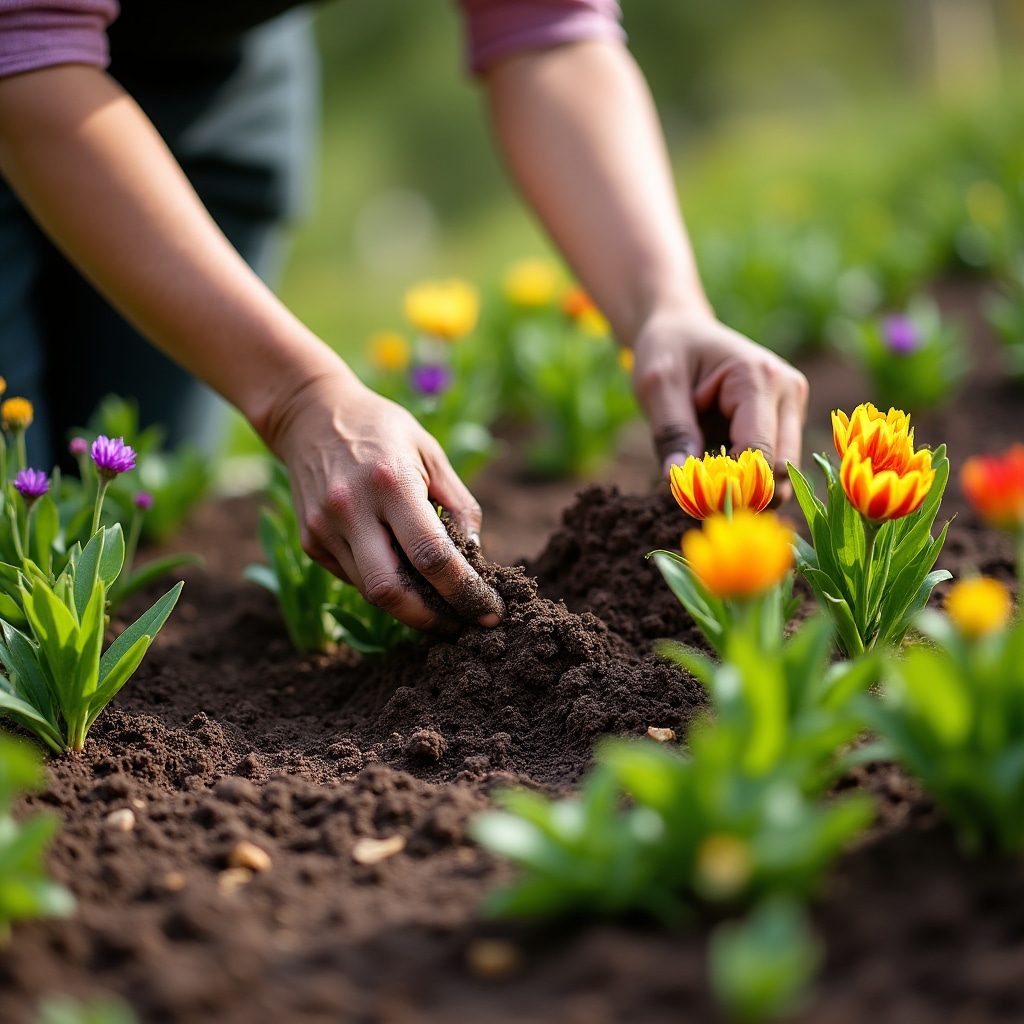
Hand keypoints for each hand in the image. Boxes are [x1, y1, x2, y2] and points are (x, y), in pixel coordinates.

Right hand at [261, 369, 504, 630]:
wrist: (309, 413)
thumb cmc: (382, 429)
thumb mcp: (430, 451)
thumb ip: (457, 505)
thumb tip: (475, 560)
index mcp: (391, 483)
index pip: (431, 555)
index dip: (465, 592)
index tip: (490, 611)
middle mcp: (351, 509)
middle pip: (391, 592)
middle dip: (432, 620)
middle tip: (463, 625)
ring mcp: (324, 528)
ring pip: (371, 592)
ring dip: (411, 607)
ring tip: (441, 605)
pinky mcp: (310, 540)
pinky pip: (354, 578)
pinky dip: (384, 584)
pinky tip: (402, 573)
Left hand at [631, 308, 808, 502]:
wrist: (682, 329)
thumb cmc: (668, 350)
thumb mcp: (658, 385)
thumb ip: (671, 431)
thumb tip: (677, 479)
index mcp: (759, 377)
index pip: (759, 450)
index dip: (732, 485)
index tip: (697, 502)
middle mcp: (788, 392)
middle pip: (781, 468)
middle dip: (745, 494)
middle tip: (701, 505)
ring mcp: (792, 409)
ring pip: (782, 474)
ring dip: (747, 491)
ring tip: (705, 492)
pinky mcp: (785, 424)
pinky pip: (773, 467)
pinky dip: (747, 482)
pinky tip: (717, 480)